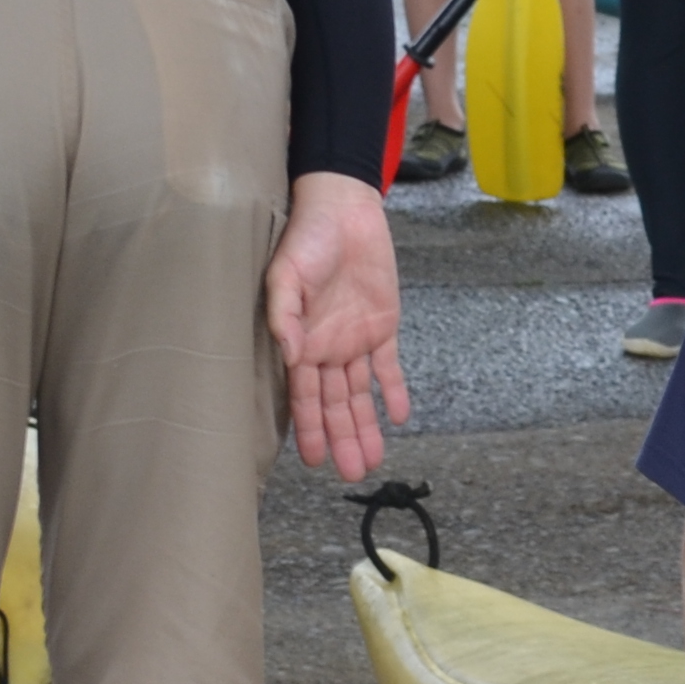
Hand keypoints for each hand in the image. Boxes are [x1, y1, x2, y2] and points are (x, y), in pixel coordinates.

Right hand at [265, 172, 409, 476]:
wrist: (344, 209)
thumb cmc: (306, 238)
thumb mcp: (286, 273)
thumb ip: (285, 314)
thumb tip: (290, 353)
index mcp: (302, 341)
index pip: (305, 396)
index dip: (310, 428)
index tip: (314, 461)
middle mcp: (327, 348)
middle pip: (335, 404)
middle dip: (342, 439)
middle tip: (351, 474)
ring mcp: (355, 339)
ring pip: (360, 394)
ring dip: (365, 426)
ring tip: (373, 460)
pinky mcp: (383, 325)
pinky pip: (388, 366)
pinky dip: (393, 390)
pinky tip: (398, 416)